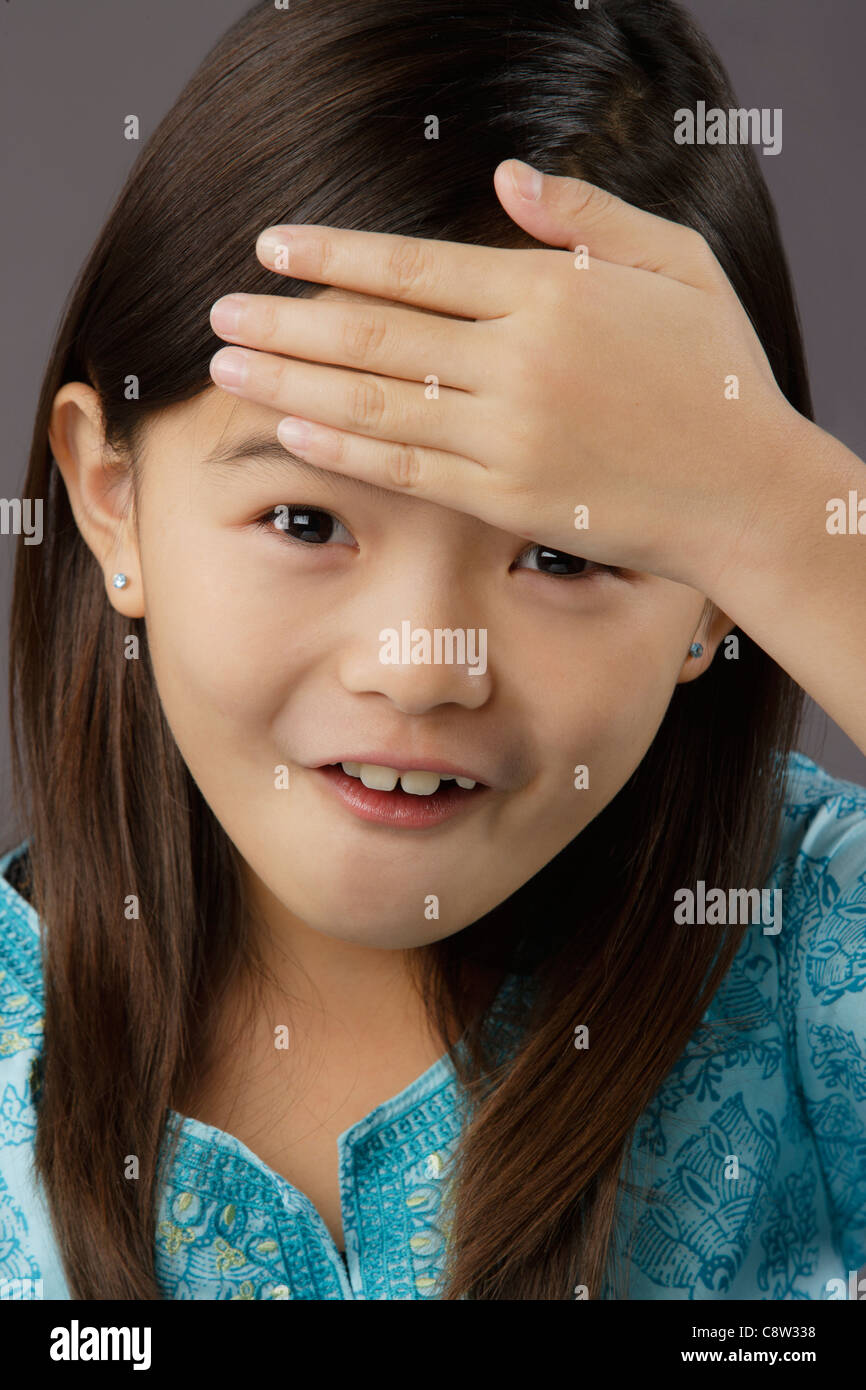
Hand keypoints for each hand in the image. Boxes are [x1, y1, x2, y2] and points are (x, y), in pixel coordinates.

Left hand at [208, 159, 799, 591]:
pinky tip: (292, 426)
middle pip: (375, 332)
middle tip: (222, 309)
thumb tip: (505, 177)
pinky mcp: (507, 499)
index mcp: (550, 294)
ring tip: (229, 364)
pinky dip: (344, 447)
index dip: (333, 255)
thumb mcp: (675, 265)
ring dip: (291, 379)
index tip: (272, 246)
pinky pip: (407, 469)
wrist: (746, 492)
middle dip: (287, 319)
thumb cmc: (717, 375)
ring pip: (374, 400)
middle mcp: (518, 361)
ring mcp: (509, 434)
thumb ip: (586, 217)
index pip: (414, 267)